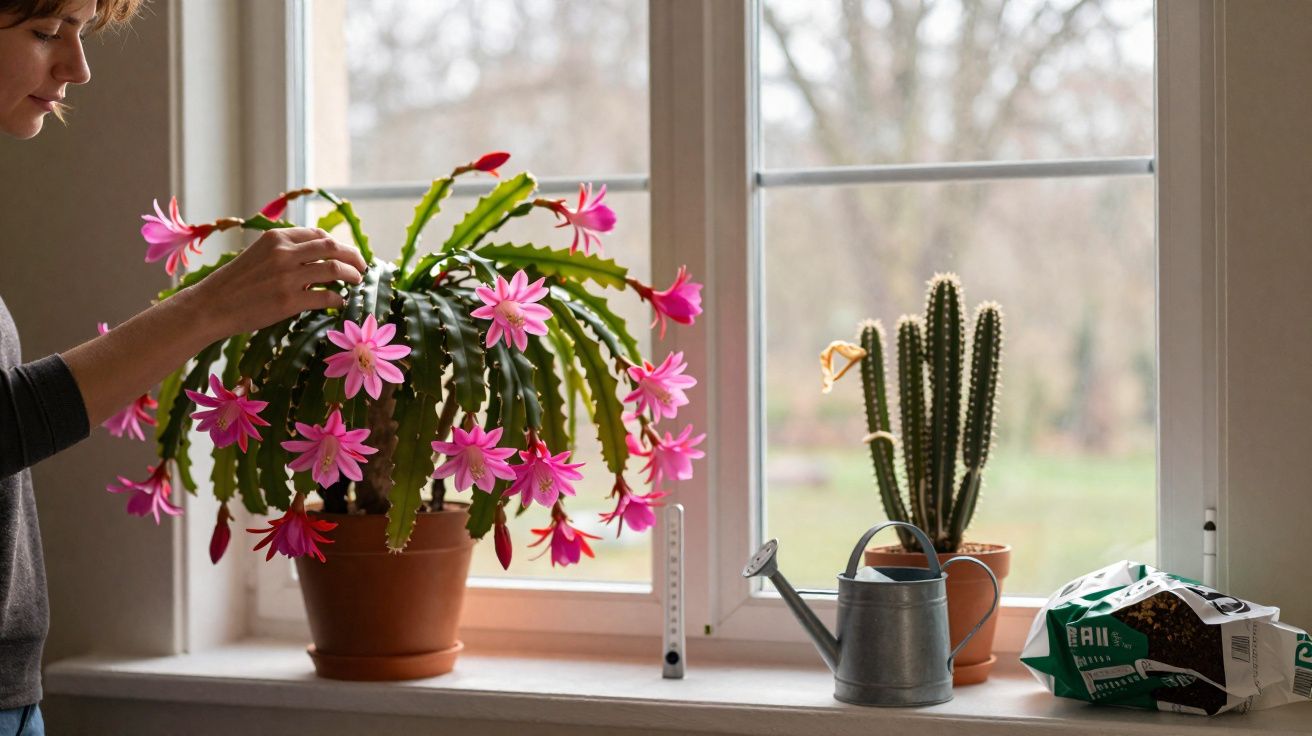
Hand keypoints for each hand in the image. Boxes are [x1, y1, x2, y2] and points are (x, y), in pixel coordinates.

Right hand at [191, 228, 367, 337]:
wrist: (210, 306)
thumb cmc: (233, 284)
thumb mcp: (258, 255)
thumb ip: (284, 252)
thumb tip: (317, 256)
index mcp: (276, 238)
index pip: (317, 235)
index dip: (337, 244)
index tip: (345, 253)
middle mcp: (284, 253)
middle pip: (332, 248)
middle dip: (353, 256)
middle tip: (363, 266)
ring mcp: (288, 277)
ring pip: (334, 269)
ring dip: (352, 275)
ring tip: (357, 281)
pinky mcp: (289, 301)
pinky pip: (326, 296)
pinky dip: (338, 298)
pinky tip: (340, 301)